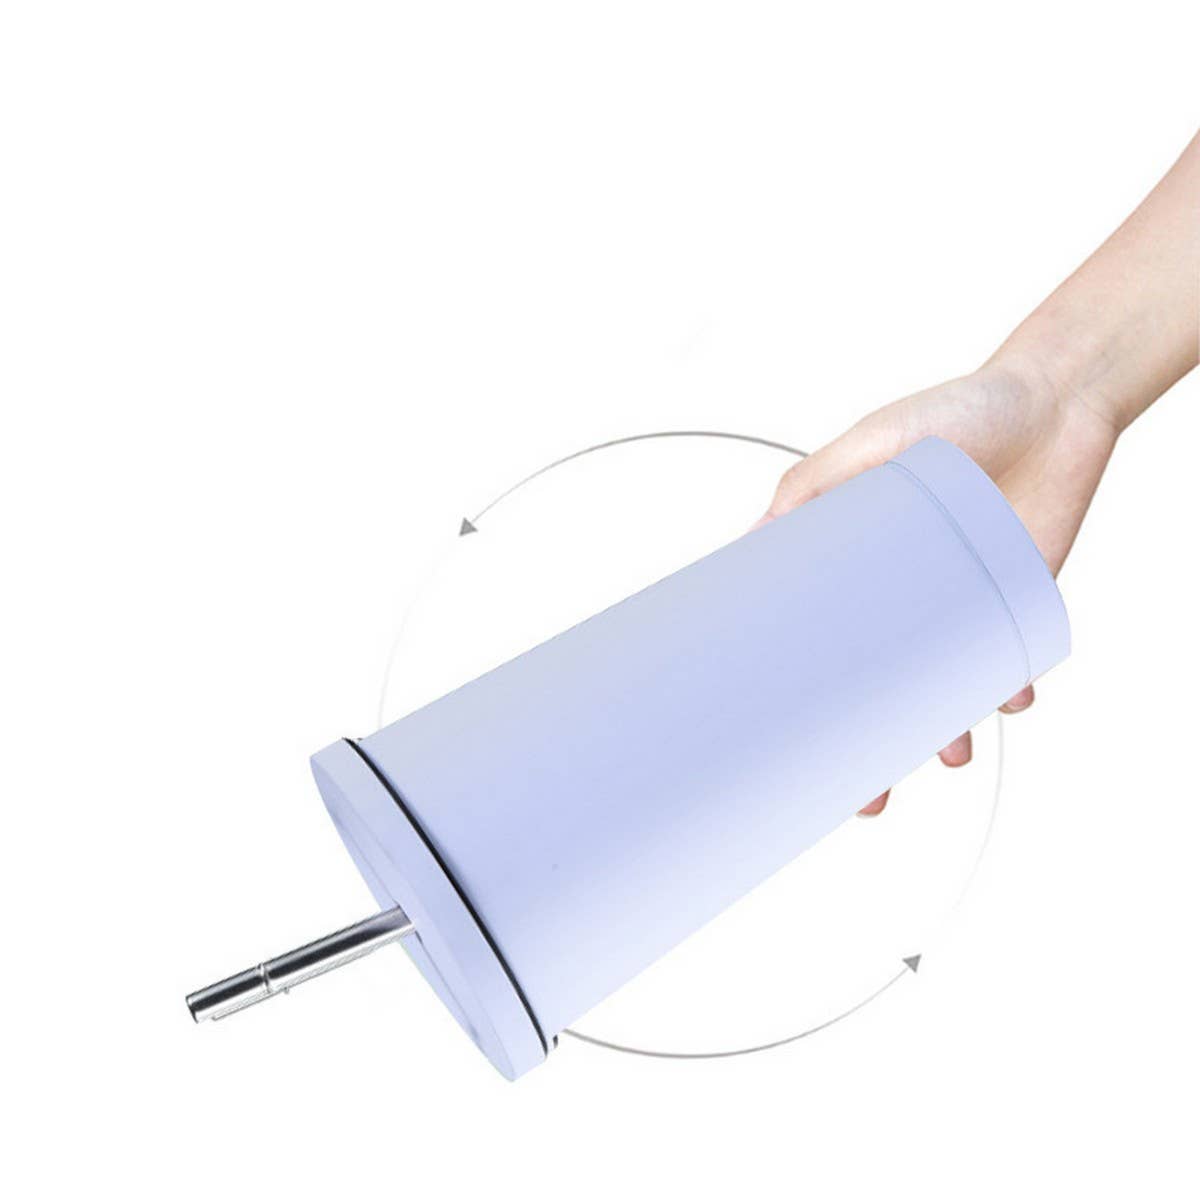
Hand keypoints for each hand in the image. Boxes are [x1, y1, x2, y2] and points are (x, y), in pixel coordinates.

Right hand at [760, 358, 1119, 814]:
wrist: (1054, 402)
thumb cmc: (956, 411)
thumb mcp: (871, 442)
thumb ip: (812, 486)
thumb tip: (755, 541)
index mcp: (860, 564)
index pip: (823, 638)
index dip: (805, 689)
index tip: (784, 735)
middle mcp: (905, 594)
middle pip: (882, 685)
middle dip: (876, 747)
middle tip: (863, 794)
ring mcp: (959, 603)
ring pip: (945, 688)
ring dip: (945, 731)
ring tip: (948, 757)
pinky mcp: (1013, 601)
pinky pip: (1007, 661)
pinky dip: (1009, 686)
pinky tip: (1009, 698)